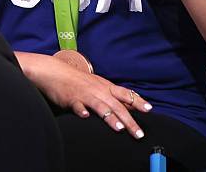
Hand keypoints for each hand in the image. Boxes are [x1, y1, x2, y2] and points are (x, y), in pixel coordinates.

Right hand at [16, 52, 151, 138]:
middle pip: (116, 105)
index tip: (149, 110)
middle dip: (129, 120)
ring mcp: (85, 94)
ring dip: (110, 117)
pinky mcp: (71, 99)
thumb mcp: (98, 85)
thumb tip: (131, 104)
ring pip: (100, 106)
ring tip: (118, 127)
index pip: (125, 94)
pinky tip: (86, 117)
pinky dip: (82, 112)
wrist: (56, 72)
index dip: (137, 101)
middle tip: (139, 133)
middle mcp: (98, 90)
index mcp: (105, 86)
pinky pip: (77, 106)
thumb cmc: (78, 81)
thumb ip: (113, 95)